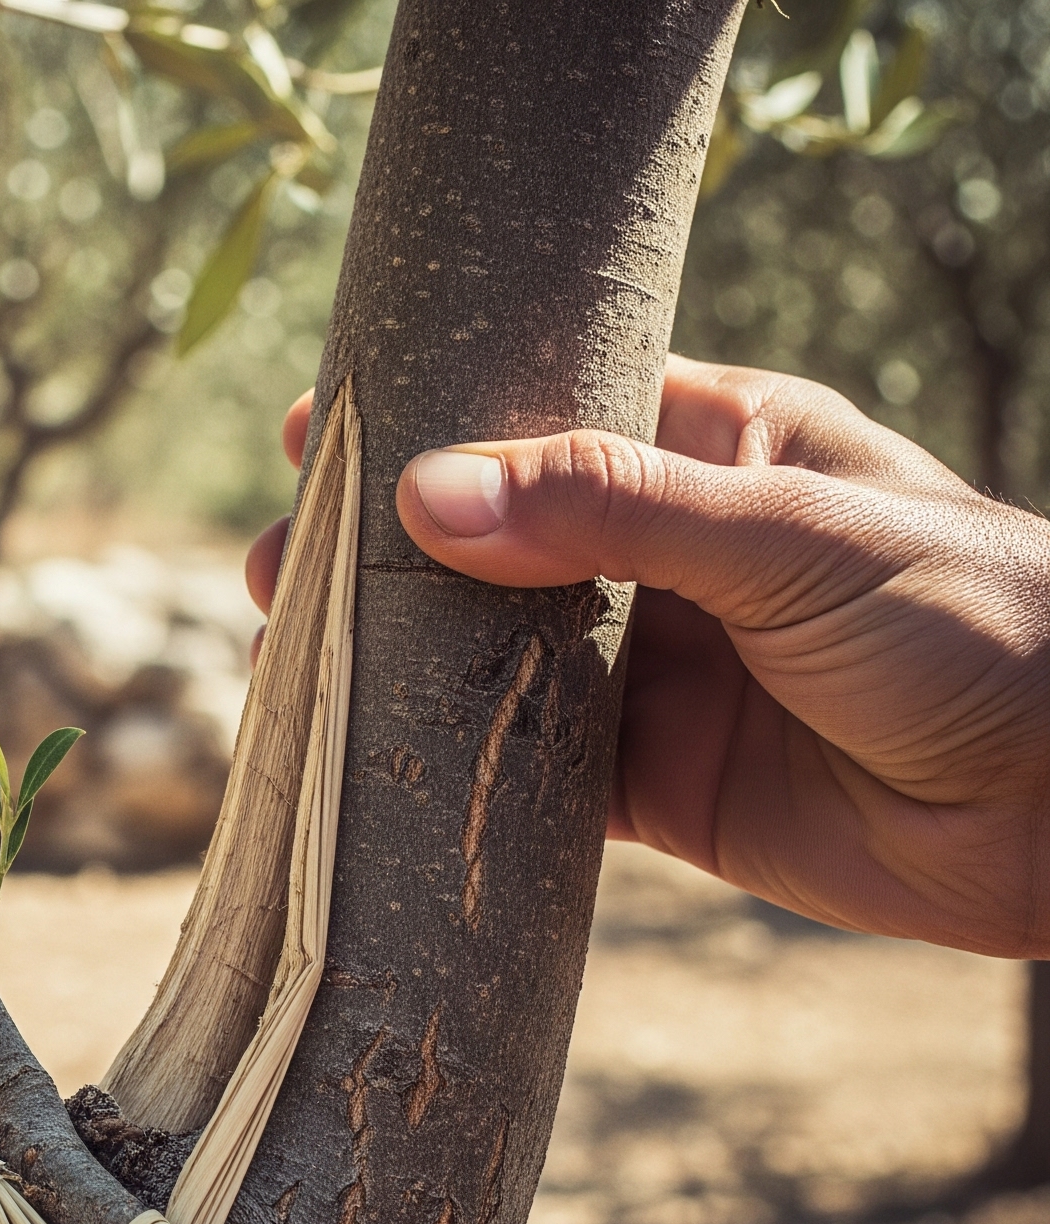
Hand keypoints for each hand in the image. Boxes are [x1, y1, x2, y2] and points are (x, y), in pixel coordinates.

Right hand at [245, 356, 1049, 956]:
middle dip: (385, 557)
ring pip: (497, 662)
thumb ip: (610, 514)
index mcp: (721, 453)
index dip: (435, 420)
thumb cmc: (969, 621)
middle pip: (498, 546)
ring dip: (400, 665)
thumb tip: (429, 494)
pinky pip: (530, 774)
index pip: (549, 415)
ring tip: (290, 664)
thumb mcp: (788, 537)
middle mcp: (676, 560)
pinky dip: (454, 770)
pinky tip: (370, 763)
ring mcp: (661, 676)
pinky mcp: (657, 788)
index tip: (321, 431)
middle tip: (274, 570)